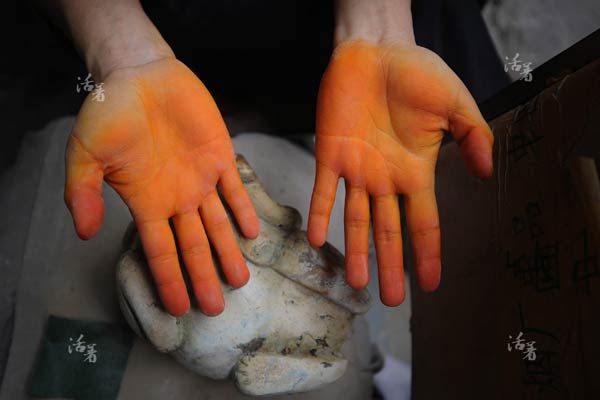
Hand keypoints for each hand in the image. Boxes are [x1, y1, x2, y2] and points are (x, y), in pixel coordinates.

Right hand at [65, 57, 258, 315]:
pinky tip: (252, 233)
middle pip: (194, 247)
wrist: (139, 75)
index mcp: (147, 202)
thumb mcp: (85, 154)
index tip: (179, 310)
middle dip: (205, 276)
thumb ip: (82, 193)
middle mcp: (176, 198)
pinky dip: (244, 210)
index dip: (170, 280)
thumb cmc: (110, 114)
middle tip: (216, 309)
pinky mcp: (221, 156)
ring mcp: (200, 179)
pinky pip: (235, 189)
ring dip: (229, 252)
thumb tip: (83, 234)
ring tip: (241, 280)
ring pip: (218, 225)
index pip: (161, 251)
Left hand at [308, 41, 492, 304]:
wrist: (376, 50)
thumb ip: (472, 137)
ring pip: (356, 219)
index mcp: (416, 171)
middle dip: (390, 266)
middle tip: (389, 301)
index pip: (424, 222)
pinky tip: (317, 240)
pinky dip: (320, 213)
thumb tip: (488, 175)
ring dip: (357, 251)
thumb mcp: (455, 104)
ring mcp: (357, 169)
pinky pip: (323, 189)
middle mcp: (386, 178)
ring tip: (357, 284)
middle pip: (389, 231)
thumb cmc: (417, 73)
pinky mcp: (329, 154)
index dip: (428, 254)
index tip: (430, 285)